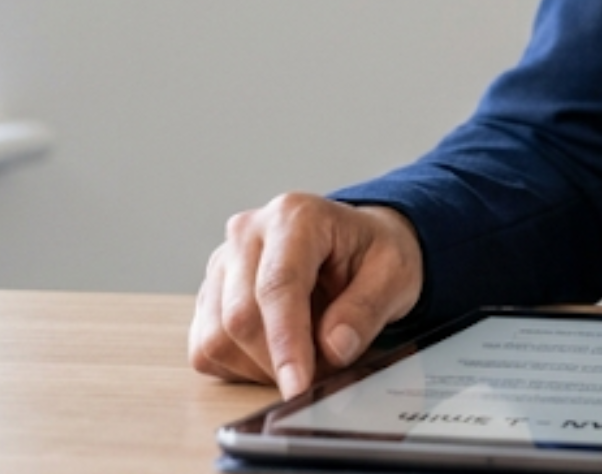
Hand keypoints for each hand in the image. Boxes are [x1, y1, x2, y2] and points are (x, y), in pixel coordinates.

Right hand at [188, 193, 424, 397]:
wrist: (355, 244)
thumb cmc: (373, 254)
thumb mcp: (394, 275)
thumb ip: (367, 309)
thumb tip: (333, 348)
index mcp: (295, 217)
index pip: (278, 285)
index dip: (286, 341)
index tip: (298, 385)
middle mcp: (248, 233)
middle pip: (240, 317)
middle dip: (279, 360)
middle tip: (322, 370)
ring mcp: (221, 264)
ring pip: (217, 338)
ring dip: (260, 367)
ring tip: (305, 354)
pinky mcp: (209, 296)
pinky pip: (206, 350)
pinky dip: (241, 368)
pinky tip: (275, 352)